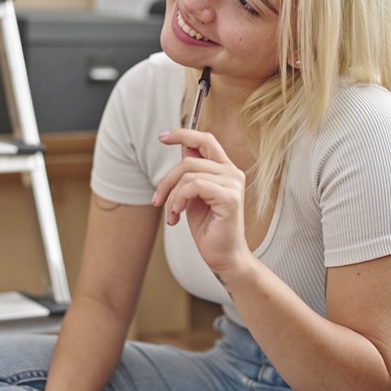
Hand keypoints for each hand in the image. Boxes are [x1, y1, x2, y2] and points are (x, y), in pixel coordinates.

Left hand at [154, 128, 250, 275]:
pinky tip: (177, 216)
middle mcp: (232, 173)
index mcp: (225, 170)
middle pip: (189, 159)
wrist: (223, 256)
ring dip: (171, 195)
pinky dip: (178, 200)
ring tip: (172, 214)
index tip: (162, 137)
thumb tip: (181, 150)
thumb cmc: (208, 228)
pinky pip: (194, 186)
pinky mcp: (230, 197)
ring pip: (188, 174)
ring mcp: (233, 184)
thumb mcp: (193, 196)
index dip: (183, 134)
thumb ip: (190, 174)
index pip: (205, 140)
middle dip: (167, 179)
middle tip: (157, 200)